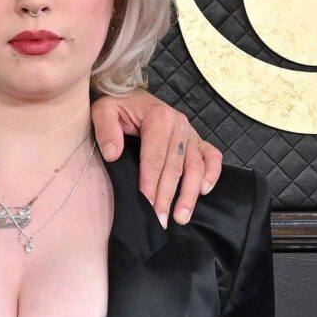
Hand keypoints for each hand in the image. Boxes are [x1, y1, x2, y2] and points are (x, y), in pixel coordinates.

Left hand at [91, 90, 221, 226]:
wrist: (130, 95)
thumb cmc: (117, 106)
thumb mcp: (104, 111)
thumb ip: (106, 130)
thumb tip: (113, 154)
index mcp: (158, 118)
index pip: (154, 159)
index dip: (150, 184)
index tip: (146, 205)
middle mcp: (179, 125)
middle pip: (175, 168)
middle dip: (167, 197)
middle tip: (160, 221)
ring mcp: (190, 133)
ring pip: (196, 166)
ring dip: (190, 193)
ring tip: (181, 217)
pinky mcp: (197, 139)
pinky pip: (212, 156)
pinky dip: (212, 173)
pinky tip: (204, 192)